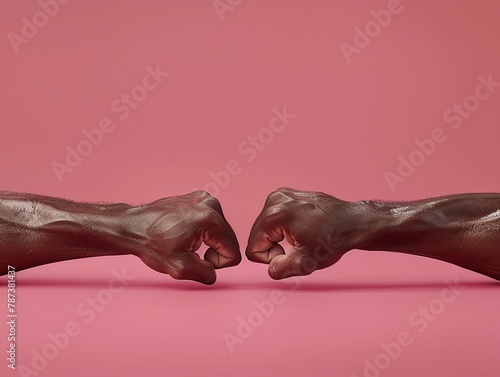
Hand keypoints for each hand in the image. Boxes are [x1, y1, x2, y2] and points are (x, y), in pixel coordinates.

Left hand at [130, 191, 240, 283]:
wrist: (132, 226)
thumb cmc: (150, 244)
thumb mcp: (179, 268)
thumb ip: (205, 274)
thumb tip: (214, 273)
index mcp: (209, 218)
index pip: (233, 252)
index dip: (217, 263)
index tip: (196, 259)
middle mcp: (210, 203)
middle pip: (229, 240)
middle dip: (213, 251)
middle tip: (188, 251)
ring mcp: (204, 197)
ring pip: (221, 232)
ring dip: (208, 242)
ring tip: (185, 241)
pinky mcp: (198, 197)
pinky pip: (212, 222)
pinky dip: (202, 231)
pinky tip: (184, 232)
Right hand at [246, 187, 366, 278]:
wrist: (353, 222)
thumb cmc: (333, 240)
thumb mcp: (305, 263)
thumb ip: (279, 269)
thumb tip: (270, 267)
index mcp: (274, 214)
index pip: (253, 248)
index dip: (271, 258)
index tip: (293, 253)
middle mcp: (274, 199)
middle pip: (257, 236)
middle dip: (275, 247)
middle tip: (300, 245)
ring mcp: (281, 194)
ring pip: (265, 228)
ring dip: (280, 238)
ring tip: (303, 236)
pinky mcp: (287, 194)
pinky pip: (274, 219)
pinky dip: (285, 228)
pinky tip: (304, 228)